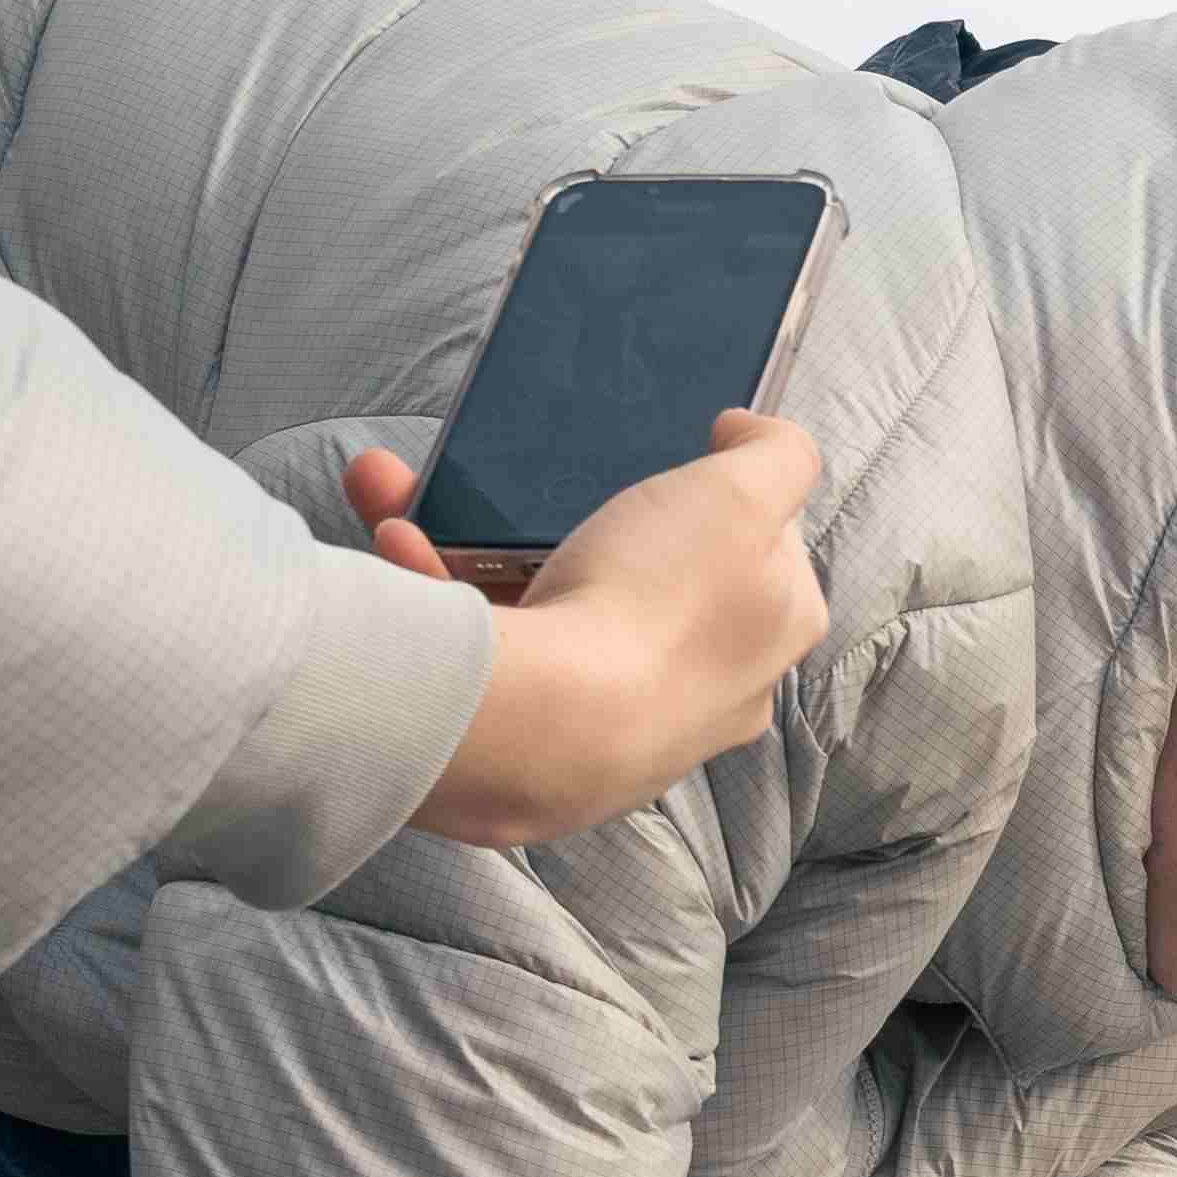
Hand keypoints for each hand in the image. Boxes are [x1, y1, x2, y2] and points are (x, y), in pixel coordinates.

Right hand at [374, 412, 832, 847]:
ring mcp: (622, 723)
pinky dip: (437, 593)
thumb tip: (753, 435)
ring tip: (410, 492)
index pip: (761, 551)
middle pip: (640, 576)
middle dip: (563, 512)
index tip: (662, 466)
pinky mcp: (540, 741)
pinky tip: (400, 542)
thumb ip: (777, 455)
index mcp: (770, 633)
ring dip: (470, 542)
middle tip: (518, 472)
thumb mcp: (742, 496)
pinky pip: (486, 648)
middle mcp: (707, 689)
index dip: (716, 499)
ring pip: (544, 607)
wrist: (547, 728)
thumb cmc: (654, 605)